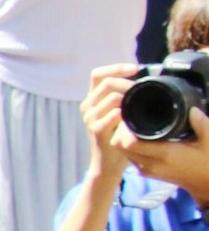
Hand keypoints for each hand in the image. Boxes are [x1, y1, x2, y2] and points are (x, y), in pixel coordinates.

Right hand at [79, 63, 138, 183]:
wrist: (109, 162)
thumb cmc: (118, 135)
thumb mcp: (119, 112)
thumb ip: (123, 96)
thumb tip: (143, 77)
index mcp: (92, 99)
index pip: (97, 74)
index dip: (116, 68)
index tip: (135, 68)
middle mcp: (87, 106)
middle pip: (106, 82)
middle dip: (127, 82)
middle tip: (143, 89)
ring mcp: (89, 118)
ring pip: (111, 97)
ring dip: (129, 98)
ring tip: (140, 104)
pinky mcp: (95, 130)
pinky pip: (113, 114)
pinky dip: (125, 113)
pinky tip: (132, 117)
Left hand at [120, 109, 208, 202]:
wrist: (205, 184)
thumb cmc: (208, 162)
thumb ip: (202, 124)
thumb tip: (192, 109)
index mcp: (165, 154)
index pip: (130, 143)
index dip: (125, 129)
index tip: (131, 115)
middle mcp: (151, 164)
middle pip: (121, 147)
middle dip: (121, 131)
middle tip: (130, 118)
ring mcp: (147, 170)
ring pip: (123, 152)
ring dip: (124, 139)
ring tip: (134, 125)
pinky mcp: (146, 172)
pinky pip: (130, 157)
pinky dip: (129, 147)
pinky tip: (139, 137)